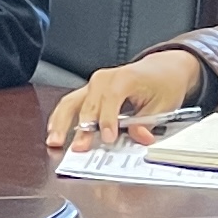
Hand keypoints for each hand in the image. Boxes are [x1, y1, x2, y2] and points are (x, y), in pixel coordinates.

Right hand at [48, 48, 208, 150]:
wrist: (162, 69)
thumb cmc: (163, 84)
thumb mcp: (164, 106)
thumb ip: (148, 123)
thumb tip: (138, 137)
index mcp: (124, 78)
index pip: (111, 98)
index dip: (108, 120)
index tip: (107, 138)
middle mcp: (104, 79)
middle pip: (88, 103)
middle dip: (82, 128)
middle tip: (79, 148)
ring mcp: (93, 84)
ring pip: (71, 101)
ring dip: (61, 122)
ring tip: (55, 141)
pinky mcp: (89, 91)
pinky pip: (70, 102)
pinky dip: (61, 117)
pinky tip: (54, 130)